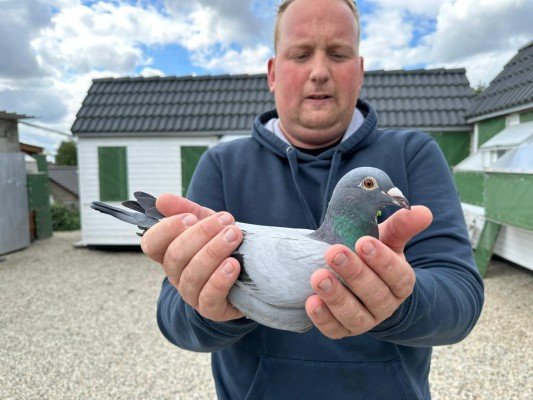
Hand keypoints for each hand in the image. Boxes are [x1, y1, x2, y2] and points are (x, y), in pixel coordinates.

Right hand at [141, 194, 244, 321]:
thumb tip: (162, 199)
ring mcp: (192, 294)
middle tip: (226, 220)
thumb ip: (187, 210)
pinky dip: (220, 279)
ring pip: (193, 275)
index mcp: (169, 253)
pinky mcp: (211, 309)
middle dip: (201, 234)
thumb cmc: (221, 245)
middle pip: (175, 256)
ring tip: (235, 235)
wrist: (249, 275)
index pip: (151, 243)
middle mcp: (176, 275)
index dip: (167, 229)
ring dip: (214, 252)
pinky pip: (209, 297)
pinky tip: (234, 265)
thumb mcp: (207, 223)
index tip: (191, 217)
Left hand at [305, 206, 432, 338]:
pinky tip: (311, 302)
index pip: (398, 275)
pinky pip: (334, 329)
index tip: (363, 242)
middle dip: (354, 273)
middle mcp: (385, 305)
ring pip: (354, 315)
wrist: (360, 282)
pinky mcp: (343, 329)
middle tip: (334, 253)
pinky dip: (322, 318)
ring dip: (336, 297)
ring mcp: (364, 320)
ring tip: (318, 277)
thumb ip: (401, 226)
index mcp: (401, 282)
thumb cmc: (373, 254)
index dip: (382, 260)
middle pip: (374, 294)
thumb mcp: (388, 239)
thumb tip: (423, 211)